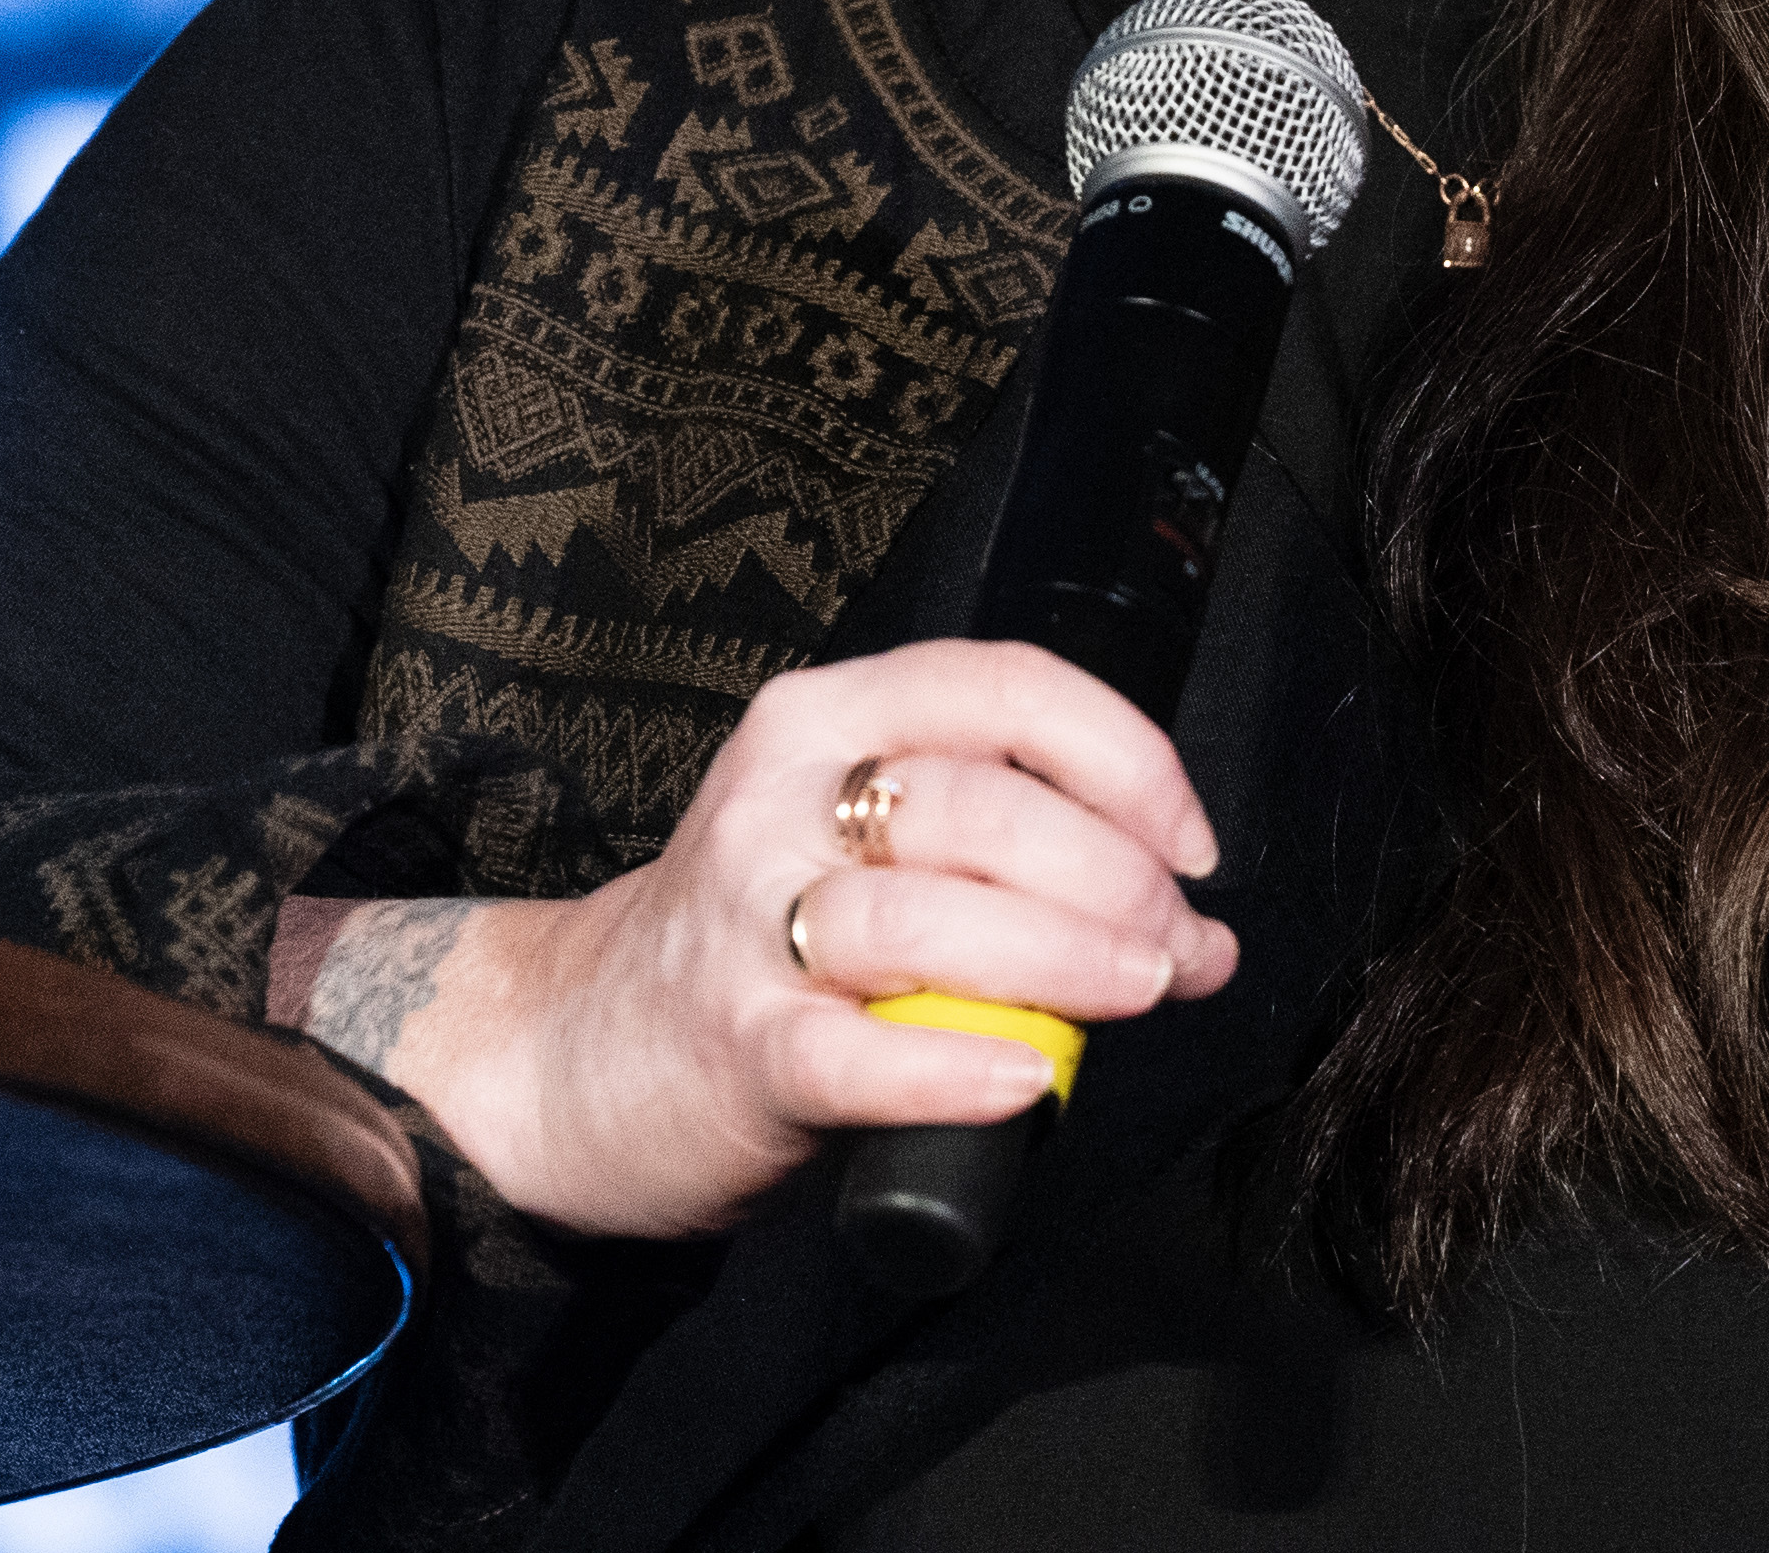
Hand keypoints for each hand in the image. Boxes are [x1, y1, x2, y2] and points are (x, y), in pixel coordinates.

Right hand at [279, 640, 1236, 1235]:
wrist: (571, 1054)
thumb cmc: (761, 940)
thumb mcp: (868, 848)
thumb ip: (1015, 861)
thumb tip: (1197, 930)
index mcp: (830, 716)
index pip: (1007, 687)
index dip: (1127, 758)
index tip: (1193, 844)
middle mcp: (782, 796)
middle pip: (982, 804)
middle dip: (1115, 875)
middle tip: (1177, 946)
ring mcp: (747, 920)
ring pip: (928, 911)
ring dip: (1063, 955)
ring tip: (1138, 991)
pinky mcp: (732, 1044)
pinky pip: (857, 1052)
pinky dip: (957, 1065)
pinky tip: (1026, 1081)